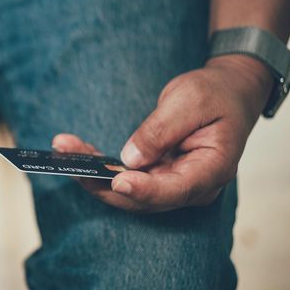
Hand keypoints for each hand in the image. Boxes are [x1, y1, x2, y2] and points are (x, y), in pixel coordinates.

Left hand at [52, 55, 273, 211]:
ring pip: (125, 190)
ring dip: (91, 172)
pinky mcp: (154, 176)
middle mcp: (190, 186)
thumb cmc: (215, 94)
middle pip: (141, 196)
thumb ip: (161, 130)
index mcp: (212, 170)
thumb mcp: (190, 100)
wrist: (227, 93)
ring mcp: (170, 184)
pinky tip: (72, 149)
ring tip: (62, 148)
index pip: (175, 190)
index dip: (144, 190)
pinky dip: (97, 165)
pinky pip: (122, 176)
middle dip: (100, 180)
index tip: (117, 180)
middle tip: (67, 157)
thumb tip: (129, 159)